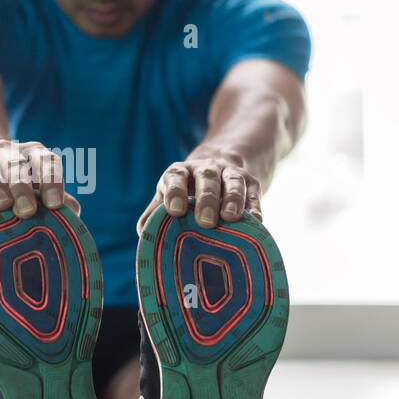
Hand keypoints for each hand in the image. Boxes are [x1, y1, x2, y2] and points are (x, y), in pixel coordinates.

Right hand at [0, 139, 81, 217]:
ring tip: (2, 205)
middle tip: (27, 211)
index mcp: (34, 154)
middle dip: (23, 187)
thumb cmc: (20, 186)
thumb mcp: (38, 187)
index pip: (46, 162)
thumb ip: (56, 198)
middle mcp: (9, 153)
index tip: (54, 204)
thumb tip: (74, 212)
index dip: (51, 181)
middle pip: (17, 166)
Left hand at [136, 156, 261, 232]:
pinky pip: (254, 193)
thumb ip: (155, 213)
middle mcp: (206, 169)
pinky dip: (254, 206)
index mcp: (181, 172)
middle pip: (207, 178)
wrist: (221, 165)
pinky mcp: (252, 182)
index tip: (174, 210)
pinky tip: (255, 221)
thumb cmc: (187, 191)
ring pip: (233, 181)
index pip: (176, 176)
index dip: (175, 191)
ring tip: (230, 217)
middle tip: (204, 221)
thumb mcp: (169, 195)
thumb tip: (143, 233)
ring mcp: (230, 174)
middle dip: (206, 198)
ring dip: (233, 198)